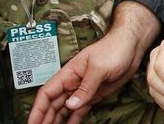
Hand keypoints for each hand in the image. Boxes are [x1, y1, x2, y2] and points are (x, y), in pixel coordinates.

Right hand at [28, 2, 159, 123]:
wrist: (131, 46)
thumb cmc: (114, 49)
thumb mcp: (99, 68)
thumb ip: (85, 88)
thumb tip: (71, 105)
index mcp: (68, 73)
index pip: (47, 93)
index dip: (37, 109)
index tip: (32, 122)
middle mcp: (72, 83)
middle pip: (53, 104)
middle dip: (45, 118)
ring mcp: (82, 90)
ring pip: (64, 109)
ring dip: (57, 121)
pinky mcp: (93, 95)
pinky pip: (79, 111)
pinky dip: (73, 120)